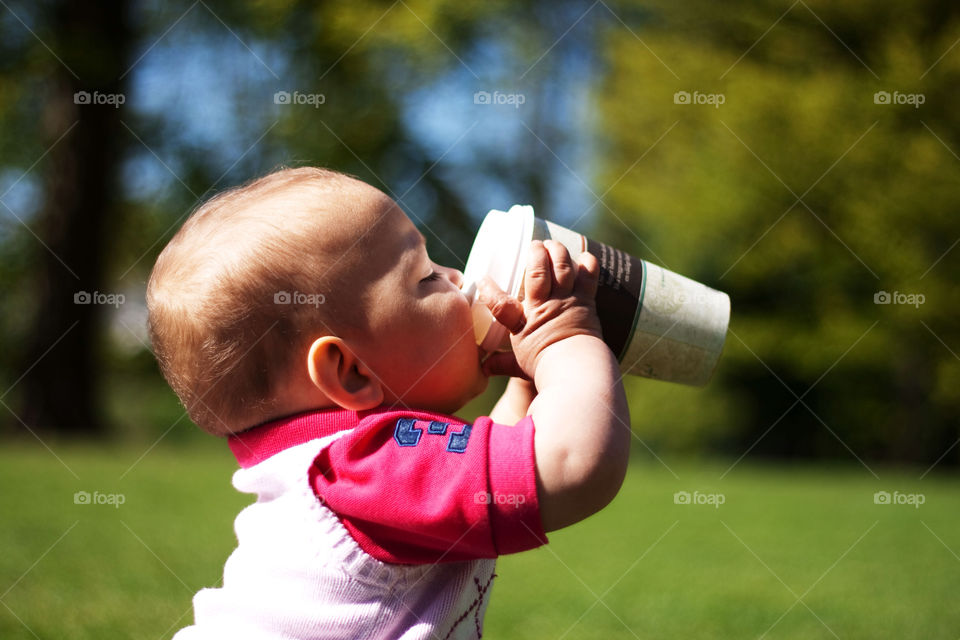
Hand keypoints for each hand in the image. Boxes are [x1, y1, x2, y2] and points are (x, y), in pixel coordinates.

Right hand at [479, 239, 602, 379]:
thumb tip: (483, 368)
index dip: (489, 289)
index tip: (483, 279)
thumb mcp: (519, 365)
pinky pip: (588, 276)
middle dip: (535, 253)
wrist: (578, 369)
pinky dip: (587, 264)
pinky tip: (585, 256)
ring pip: (562, 267)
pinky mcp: (586, 301)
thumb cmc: (546, 367)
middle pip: (538, 271)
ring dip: (557, 251)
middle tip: (534, 246)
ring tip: (552, 245)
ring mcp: (567, 301)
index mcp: (523, 322)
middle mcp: (545, 306)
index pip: (500, 303)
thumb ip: (502, 364)